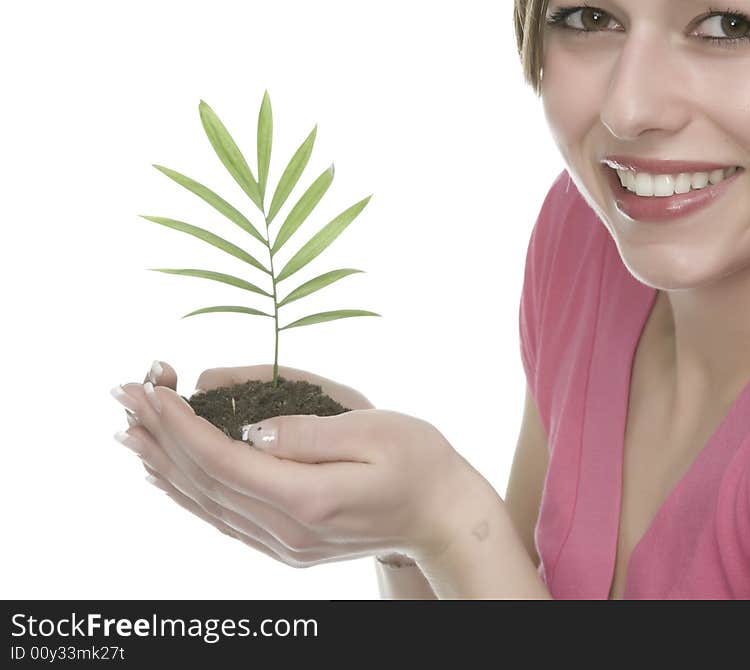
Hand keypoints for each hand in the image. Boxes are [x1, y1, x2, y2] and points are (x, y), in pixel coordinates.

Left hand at [112, 362, 491, 567]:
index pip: (223, 460)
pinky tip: (168, 474)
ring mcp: (284, 545)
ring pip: (205, 505)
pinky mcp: (287, 545)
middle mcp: (287, 531)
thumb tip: (250, 428)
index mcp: (308, 498)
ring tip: (129, 432)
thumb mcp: (372, 431)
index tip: (153, 389)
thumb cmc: (418, 461)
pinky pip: (222, 517)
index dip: (181, 424)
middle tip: (122, 397)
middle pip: (204, 483)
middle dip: (158, 436)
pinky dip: (188, 491)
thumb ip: (307, 431)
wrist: (443, 516)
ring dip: (163, 465)